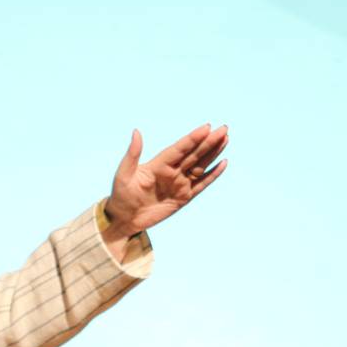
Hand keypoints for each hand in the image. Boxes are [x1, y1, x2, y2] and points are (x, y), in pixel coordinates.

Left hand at [102, 124, 228, 256]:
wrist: (124, 218)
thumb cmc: (120, 195)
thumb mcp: (123, 174)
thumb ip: (132, 154)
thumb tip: (136, 131)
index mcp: (158, 164)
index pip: (179, 148)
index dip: (193, 138)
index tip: (206, 127)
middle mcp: (172, 171)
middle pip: (194, 154)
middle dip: (209, 142)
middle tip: (224, 128)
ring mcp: (179, 183)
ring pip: (201, 165)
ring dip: (213, 153)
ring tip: (226, 139)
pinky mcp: (184, 197)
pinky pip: (202, 184)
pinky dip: (213, 175)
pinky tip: (223, 163)